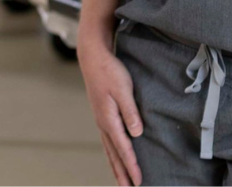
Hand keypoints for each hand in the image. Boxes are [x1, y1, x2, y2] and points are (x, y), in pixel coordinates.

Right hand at [78, 34, 143, 185]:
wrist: (92, 57)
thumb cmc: (109, 70)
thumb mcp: (123, 89)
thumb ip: (130, 111)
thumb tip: (137, 134)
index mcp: (109, 119)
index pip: (123, 148)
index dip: (132, 166)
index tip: (139, 181)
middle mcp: (103, 123)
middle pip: (114, 155)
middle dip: (122, 174)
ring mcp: (101, 119)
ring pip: (109, 149)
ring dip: (116, 167)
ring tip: (122, 182)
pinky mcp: (102, 114)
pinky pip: (107, 140)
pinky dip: (112, 153)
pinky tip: (115, 155)